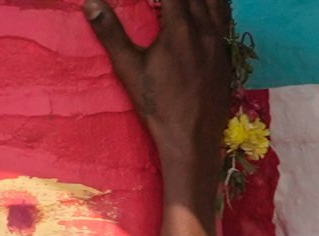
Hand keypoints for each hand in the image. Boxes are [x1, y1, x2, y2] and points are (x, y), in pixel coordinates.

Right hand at [89, 0, 237, 235]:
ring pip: (217, 2)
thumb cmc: (157, 106)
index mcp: (180, 28)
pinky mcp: (228, 52)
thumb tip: (90, 3)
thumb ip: (111, 33)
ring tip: (183, 4)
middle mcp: (206, 28)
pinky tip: (206, 10)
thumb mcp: (129, 69)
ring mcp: (220, 40)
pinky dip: (216, 6)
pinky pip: (226, 17)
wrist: (192, 138)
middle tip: (163, 3)